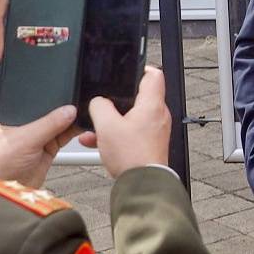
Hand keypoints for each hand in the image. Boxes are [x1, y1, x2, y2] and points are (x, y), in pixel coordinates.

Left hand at [0, 104, 79, 190]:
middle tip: (76, 106)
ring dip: (71, 120)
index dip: (50, 97)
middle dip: (63, 109)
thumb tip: (69, 110)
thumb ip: (48, 124)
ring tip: (81, 115)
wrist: (7, 189)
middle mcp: (27, 124)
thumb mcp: (25, 139)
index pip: (35, 100)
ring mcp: (39, 136)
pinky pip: (65, 135)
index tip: (66, 94)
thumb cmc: (0, 164)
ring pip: (60, 123)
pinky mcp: (49, 147)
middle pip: (50, 111)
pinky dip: (74, 131)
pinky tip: (81, 127)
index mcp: (13, 114)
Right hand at [88, 65, 172, 179]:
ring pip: (131, 117)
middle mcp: (158, 116)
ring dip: (112, 121)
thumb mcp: (107, 126)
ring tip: (95, 128)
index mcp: (152, 105)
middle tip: (103, 103)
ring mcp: (155, 130)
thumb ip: (99, 106)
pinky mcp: (149, 144)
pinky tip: (97, 142)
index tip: (126, 69)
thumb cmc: (132, 157)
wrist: (141, 185)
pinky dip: (116, 134)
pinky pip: (131, 132)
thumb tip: (98, 101)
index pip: (154, 74)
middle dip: (117, 100)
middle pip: (138, 97)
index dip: (139, 68)